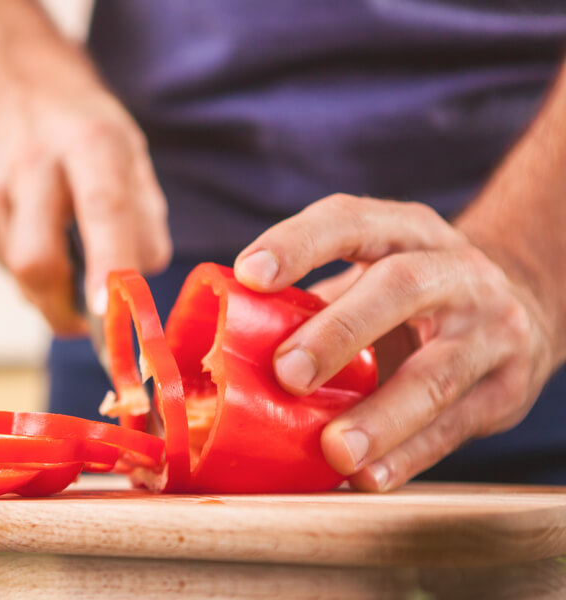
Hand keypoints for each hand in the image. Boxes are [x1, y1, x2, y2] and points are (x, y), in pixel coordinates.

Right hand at [0, 69, 169, 333]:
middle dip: (65, 307)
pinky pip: (8, 266)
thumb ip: (146, 218)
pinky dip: (34, 276)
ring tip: (76, 280)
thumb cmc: (88, 131)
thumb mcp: (133, 154)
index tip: (112, 314)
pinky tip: (48, 246)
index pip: (100, 209)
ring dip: (52, 296)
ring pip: (19, 273)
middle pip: (37, 259)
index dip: (108, 265)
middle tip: (96, 326)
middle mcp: (35, 165)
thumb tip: (140, 281)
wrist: (16, 87)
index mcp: (89, 143)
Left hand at [232, 194, 556, 490]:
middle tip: (286, 374)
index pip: (350, 221)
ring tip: (334, 449)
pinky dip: (409, 455)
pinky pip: (456, 425)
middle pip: (400, 288)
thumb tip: (215, 346)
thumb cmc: (409, 297)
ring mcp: (490, 327)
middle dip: (339, 333)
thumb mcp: (370, 273)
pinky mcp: (507, 387)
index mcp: (404, 230)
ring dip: (381, 415)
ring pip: (436, 372)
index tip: (249, 275)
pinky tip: (368, 477)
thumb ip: (308, 300)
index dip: (299, 243)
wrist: (521, 309)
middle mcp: (454, 269)